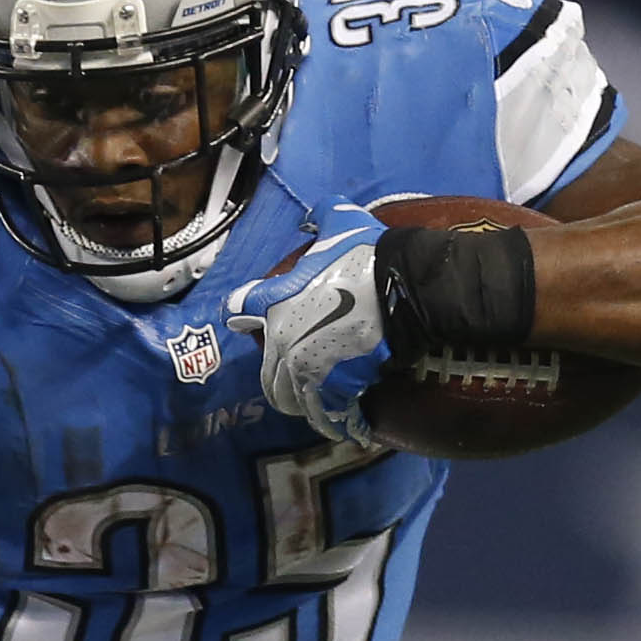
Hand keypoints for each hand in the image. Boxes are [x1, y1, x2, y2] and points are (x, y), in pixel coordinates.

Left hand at [228, 205, 395, 438]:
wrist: (402, 289)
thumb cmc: (367, 255)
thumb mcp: (340, 220)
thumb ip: (320, 217)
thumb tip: (310, 221)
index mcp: (273, 305)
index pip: (237, 311)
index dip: (242, 314)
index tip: (245, 319)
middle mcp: (282, 343)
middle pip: (267, 377)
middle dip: (278, 380)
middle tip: (292, 380)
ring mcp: (308, 369)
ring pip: (291, 400)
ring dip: (301, 404)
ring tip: (314, 405)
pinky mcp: (337, 388)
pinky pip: (328, 413)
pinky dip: (335, 419)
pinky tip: (344, 423)